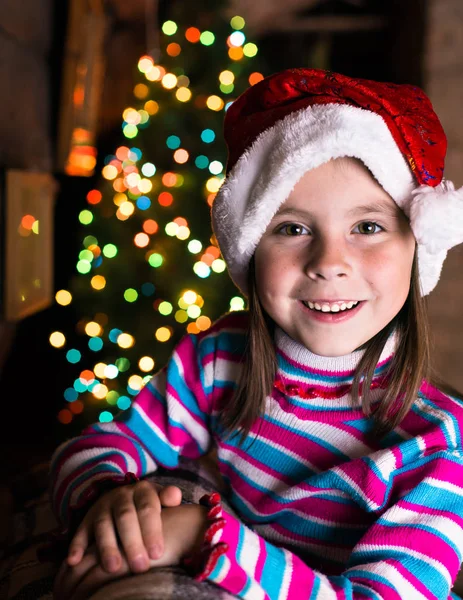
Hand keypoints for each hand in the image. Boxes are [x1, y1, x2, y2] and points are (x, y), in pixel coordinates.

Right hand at [54, 504, 208, 599]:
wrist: (124, 496)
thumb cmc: (148, 506)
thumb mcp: (160, 498)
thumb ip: (169, 498)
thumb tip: (175, 496)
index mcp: (142, 491)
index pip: (147, 508)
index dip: (152, 530)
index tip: (157, 553)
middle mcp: (121, 496)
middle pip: (125, 517)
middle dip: (132, 542)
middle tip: (140, 566)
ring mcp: (102, 507)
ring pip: (103, 525)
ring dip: (107, 546)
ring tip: (112, 568)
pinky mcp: (86, 519)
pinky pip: (80, 531)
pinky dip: (76, 546)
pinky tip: (74, 561)